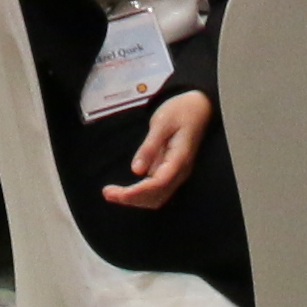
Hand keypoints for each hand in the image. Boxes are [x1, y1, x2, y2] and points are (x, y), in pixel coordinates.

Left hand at [105, 86, 212, 211]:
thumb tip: (136, 171)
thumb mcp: (161, 123)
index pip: (158, 184)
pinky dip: (141, 194)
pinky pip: (157, 190)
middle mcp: (180, 172)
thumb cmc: (181, 110)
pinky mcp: (172, 171)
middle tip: (107, 193)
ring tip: (112, 193)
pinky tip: (125, 189)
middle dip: (132, 199)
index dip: (136, 192)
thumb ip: (149, 147)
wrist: (199, 107)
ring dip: (135, 199)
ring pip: (157, 197)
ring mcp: (177, 173)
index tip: (116, 193)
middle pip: (157, 196)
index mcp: (179, 159)